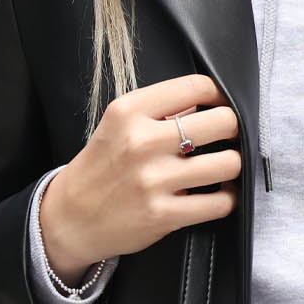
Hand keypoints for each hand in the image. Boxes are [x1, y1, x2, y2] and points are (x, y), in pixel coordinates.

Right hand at [38, 73, 241, 279]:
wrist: (69, 217)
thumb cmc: (99, 166)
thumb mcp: (118, 124)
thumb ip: (159, 110)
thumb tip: (204, 102)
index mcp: (130, 112)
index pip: (196, 86)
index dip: (219, 94)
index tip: (222, 103)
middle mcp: (142, 142)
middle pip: (221, 122)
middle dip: (234, 127)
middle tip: (230, 134)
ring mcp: (153, 180)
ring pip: (227, 163)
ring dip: (234, 164)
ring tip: (226, 165)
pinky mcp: (162, 215)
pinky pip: (218, 204)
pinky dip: (227, 198)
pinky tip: (220, 193)